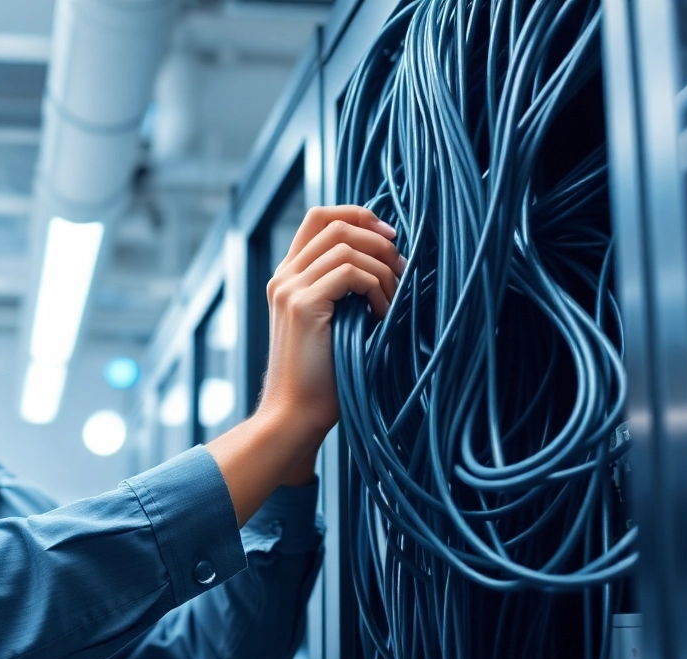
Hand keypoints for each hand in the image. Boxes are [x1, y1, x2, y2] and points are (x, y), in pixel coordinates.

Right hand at [259, 206, 401, 439]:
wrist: (295, 416)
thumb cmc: (322, 379)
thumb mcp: (338, 323)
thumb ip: (349, 290)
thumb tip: (393, 261)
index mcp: (289, 278)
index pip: (319, 218)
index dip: (358, 215)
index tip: (390, 237)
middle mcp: (283, 277)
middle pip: (334, 222)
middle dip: (377, 238)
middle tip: (403, 267)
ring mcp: (289, 289)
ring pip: (346, 244)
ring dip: (382, 267)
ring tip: (393, 300)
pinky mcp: (301, 305)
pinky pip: (351, 273)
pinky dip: (376, 288)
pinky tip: (381, 315)